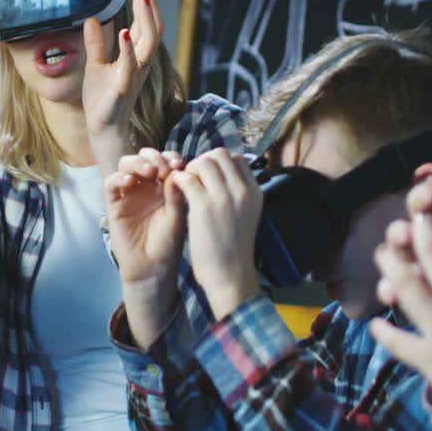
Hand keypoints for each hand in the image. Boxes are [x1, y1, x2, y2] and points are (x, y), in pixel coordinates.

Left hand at [82, 0, 160, 139]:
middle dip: (150, 5)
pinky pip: (130, 66)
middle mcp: (140, 63)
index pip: (145, 25)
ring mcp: (134, 75)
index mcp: (136, 57)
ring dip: (146, 18)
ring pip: (148, 43)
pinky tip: (125, 31)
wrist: (100, 127)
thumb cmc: (102, 98)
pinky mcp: (123, 87)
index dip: (144, 3)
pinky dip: (128, 48)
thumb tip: (91, 19)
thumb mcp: (95, 64)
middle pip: (152, 29)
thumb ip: (95, 43)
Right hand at [105, 148, 186, 283]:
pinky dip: (119, 178)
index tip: (179, 164)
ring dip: (137, 163)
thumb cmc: (168, 244)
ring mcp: (129, 195)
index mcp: (164, 187)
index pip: (164, 161)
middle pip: (144, 158)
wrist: (153, 268)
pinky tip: (130, 182)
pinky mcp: (114, 206)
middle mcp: (146, 187)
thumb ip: (175, 194)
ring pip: (126, 166)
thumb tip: (176, 169)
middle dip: (154, 157)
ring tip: (149, 172)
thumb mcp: (176, 217)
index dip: (170, 157)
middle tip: (163, 168)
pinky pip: (111, 184)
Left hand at [171, 149, 262, 319]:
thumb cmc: (232, 249)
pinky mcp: (204, 207)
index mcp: (254, 192)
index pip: (236, 158)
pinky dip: (179, 180)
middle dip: (202, 162)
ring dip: (189, 169)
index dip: (218, 163)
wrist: (230, 276)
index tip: (207, 177)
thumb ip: (237, 195)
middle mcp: (242, 190)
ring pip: (203, 162)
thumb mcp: (246, 216)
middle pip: (219, 155)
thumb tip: (223, 176)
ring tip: (185, 186)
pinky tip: (177, 192)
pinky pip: (186, 178)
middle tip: (193, 179)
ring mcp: (224, 197)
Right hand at [384, 168, 431, 309]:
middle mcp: (431, 234)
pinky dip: (387, 281)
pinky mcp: (397, 276)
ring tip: (403, 233)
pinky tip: (389, 289)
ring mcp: (410, 253)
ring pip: (398, 234)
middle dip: (423, 196)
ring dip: (399, 232)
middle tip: (430, 191)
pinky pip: (388, 274)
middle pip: (422, 206)